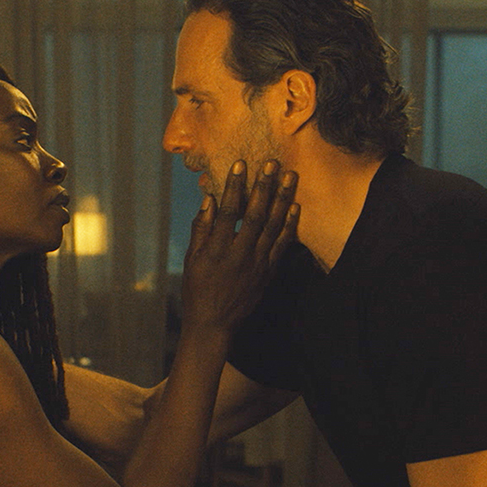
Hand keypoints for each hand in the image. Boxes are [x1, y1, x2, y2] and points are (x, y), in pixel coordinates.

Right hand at [181, 159, 298, 334]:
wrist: (215, 324)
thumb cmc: (198, 290)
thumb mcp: (192, 260)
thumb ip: (201, 229)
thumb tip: (209, 199)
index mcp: (217, 250)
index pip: (227, 212)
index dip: (234, 187)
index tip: (241, 164)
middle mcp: (240, 254)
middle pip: (255, 215)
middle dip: (263, 187)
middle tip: (271, 162)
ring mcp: (258, 264)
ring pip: (273, 226)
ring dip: (282, 199)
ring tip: (290, 176)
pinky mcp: (269, 272)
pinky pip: (282, 245)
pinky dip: (289, 225)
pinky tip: (295, 206)